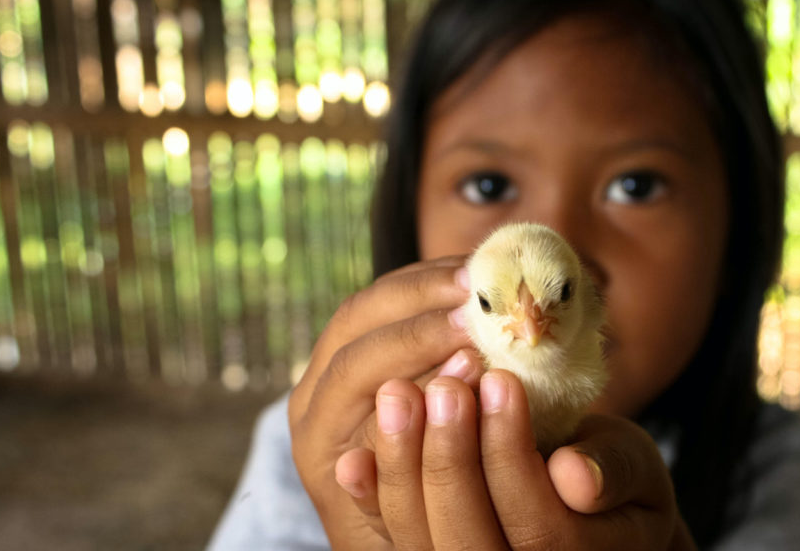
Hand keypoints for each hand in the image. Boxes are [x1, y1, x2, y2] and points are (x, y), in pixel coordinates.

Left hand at [288, 256, 483, 548]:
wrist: (406, 524)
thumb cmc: (421, 525)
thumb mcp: (422, 503)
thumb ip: (436, 447)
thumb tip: (467, 369)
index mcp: (321, 441)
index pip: (359, 373)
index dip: (417, 346)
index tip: (476, 338)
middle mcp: (315, 399)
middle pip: (356, 326)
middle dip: (422, 304)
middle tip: (481, 292)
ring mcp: (333, 368)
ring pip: (370, 303)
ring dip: (428, 281)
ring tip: (484, 274)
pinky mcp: (361, 346)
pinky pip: (389, 298)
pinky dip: (431, 280)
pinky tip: (475, 274)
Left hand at [348, 369, 695, 549]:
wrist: (591, 514)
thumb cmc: (617, 481)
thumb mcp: (636, 472)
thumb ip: (615, 471)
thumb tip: (574, 473)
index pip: (539, 529)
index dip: (513, 457)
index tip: (501, 381)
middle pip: (467, 543)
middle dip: (450, 460)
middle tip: (446, 388)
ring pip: (420, 543)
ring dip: (402, 468)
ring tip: (400, 395)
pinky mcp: (429, 550)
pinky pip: (393, 540)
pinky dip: (371, 501)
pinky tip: (354, 461)